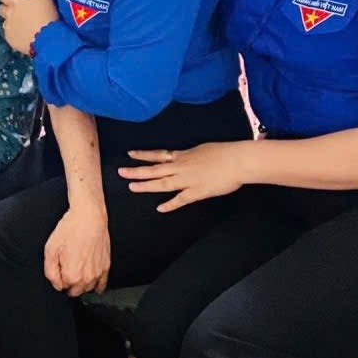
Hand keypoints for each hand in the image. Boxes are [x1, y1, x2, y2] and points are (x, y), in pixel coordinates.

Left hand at [0, 0, 57, 54]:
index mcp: (16, 2)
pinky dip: (15, 34)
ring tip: (24, 26)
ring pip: (6, 23)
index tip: (14, 1)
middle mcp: (9, 14)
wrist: (48, 40)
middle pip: (2, 9)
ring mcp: (8, 27)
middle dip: (8, 10)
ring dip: (12, 23)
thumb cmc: (48, 17)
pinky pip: (10, 35)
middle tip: (19, 13)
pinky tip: (25, 36)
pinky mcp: (10, 39)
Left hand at [44, 204, 110, 295]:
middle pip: (74, 291)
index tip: (59, 265)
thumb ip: (50, 272)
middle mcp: (86, 279)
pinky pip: (101, 286)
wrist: (89, 217)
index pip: (61, 287)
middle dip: (69, 282)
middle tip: (67, 266)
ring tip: (78, 267)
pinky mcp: (106, 267)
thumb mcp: (50, 249)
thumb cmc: (71, 229)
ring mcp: (98, 274)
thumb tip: (56, 284)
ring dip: (81, 283)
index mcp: (72, 276)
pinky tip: (92, 283)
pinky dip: (96, 286)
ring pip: (86, 288)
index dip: (58, 276)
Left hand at [118, 142, 248, 211]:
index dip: (143, 155)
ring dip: (146, 186)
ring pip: (162, 183)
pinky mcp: (197, 192)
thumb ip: (190, 155)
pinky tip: (160, 208)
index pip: (157, 154)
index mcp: (182, 155)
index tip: (130, 154)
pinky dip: (170, 204)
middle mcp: (180, 167)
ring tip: (132, 187)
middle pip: (154, 169)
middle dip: (136, 171)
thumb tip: (183, 157)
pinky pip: (180, 199)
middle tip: (121, 172)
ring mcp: (187, 180)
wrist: (236, 160)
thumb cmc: (223, 152)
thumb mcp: (201, 149)